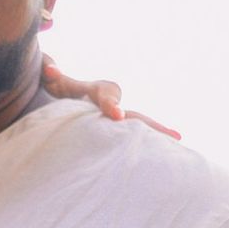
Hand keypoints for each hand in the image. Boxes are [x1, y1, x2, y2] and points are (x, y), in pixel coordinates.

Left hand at [39, 59, 181, 139]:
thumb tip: (49, 69)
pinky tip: (168, 158)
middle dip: (153, 126)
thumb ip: (54, 75)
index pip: (107, 95)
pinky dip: (150, 147)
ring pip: (140, 128)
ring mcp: (120, 118)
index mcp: (100, 90)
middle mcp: (116, 104)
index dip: (111, 104)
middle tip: (174, 135)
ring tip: (179, 146)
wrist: (68, 92)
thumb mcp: (55, 81)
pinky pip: (134, 139)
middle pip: (135, 115)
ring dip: (158, 137)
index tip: (117, 115)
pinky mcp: (119, 131)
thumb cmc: (60, 86)